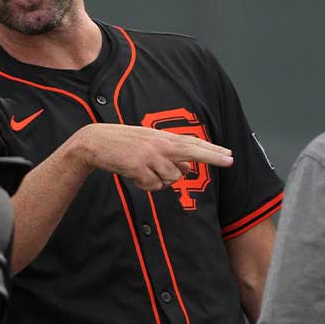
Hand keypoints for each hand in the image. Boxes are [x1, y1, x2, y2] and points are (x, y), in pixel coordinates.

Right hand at [68, 123, 232, 190]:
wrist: (94, 142)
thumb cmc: (122, 144)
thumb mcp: (147, 147)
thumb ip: (168, 157)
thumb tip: (188, 170)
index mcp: (161, 138)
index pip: (191, 143)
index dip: (212, 150)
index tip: (229, 155)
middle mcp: (159, 144)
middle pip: (192, 152)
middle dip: (212, 156)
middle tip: (230, 160)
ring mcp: (150, 155)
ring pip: (171, 178)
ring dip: (160, 181)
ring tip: (144, 172)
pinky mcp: (139, 167)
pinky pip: (153, 185)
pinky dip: (145, 185)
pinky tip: (134, 175)